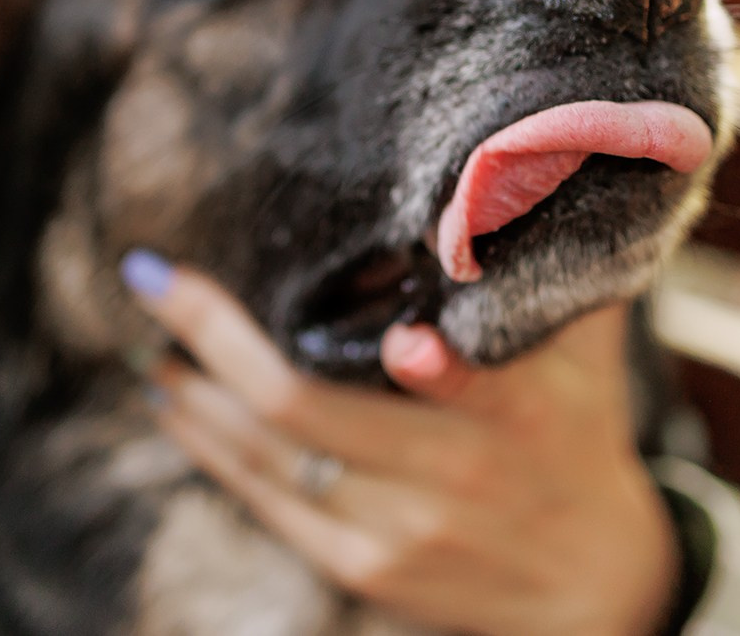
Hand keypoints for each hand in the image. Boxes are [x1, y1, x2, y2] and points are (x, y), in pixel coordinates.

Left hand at [122, 253, 680, 635]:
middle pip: (305, 405)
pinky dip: (210, 447)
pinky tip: (176, 404)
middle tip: (151, 278)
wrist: (591, 587)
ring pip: (268, 454)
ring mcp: (399, 530)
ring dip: (194, 393)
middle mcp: (452, 474)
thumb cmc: (579, 435)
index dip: (430, 365)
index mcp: (517, 412)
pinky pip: (265, 500)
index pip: (464, 378)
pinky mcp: (362, 568)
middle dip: (214, 338)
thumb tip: (521, 153)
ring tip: (147, 338)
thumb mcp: (587, 353)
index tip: (391, 331)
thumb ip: (550, 266)